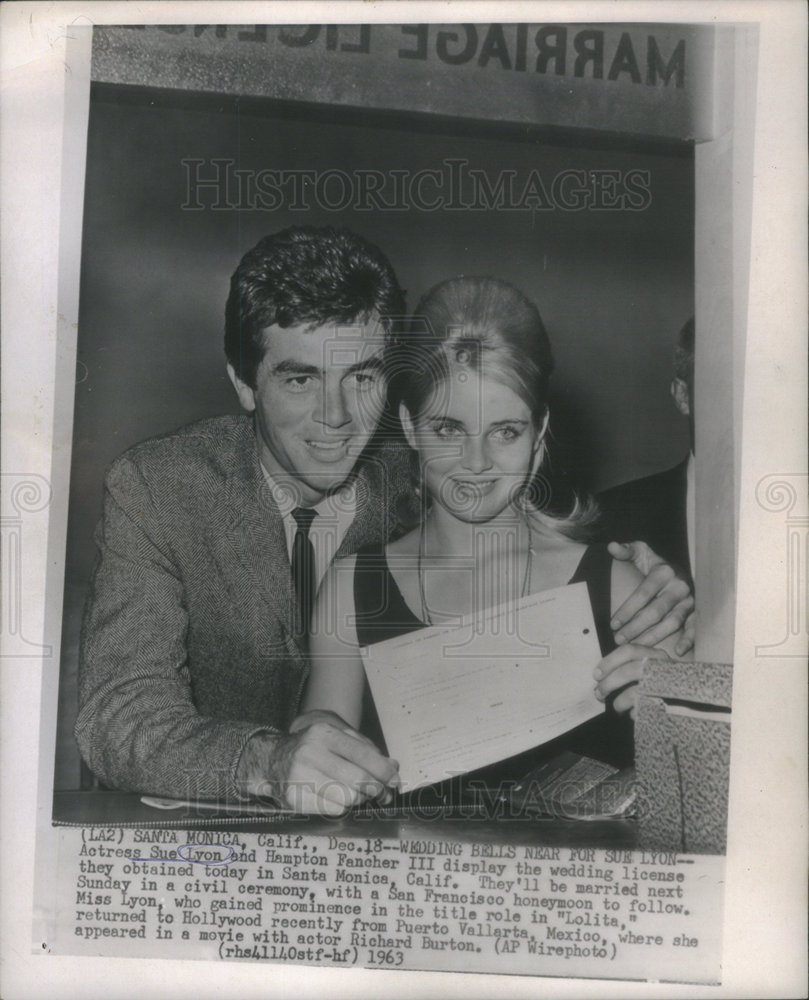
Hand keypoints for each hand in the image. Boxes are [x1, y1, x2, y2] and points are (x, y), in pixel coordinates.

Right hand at [237, 716, 399, 815]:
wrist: (273, 760)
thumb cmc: (314, 749)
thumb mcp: (337, 739)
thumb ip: (366, 750)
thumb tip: (393, 767)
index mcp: (324, 733)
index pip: (364, 755)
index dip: (384, 771)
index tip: (394, 780)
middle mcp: (310, 752)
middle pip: (359, 780)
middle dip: (377, 789)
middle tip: (382, 793)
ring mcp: (300, 776)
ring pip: (348, 798)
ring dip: (359, 799)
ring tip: (359, 795)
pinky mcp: (294, 799)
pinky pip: (333, 810)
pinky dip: (342, 807)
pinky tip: (338, 799)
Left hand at [594, 643, 671, 718]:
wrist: (693, 703)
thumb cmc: (664, 684)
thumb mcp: (651, 668)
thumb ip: (631, 666)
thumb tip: (601, 675)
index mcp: (656, 655)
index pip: (629, 651)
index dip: (609, 662)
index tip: (596, 674)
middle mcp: (663, 667)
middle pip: (629, 671)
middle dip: (609, 683)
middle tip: (599, 693)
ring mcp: (667, 687)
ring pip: (634, 692)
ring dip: (619, 702)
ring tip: (616, 707)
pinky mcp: (669, 706)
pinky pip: (644, 710)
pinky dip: (634, 714)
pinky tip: (633, 714)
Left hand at [607, 541, 693, 653]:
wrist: (677, 568)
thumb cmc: (653, 562)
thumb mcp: (640, 552)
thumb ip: (625, 550)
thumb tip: (611, 546)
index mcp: (664, 571)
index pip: (642, 594)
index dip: (627, 610)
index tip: (613, 624)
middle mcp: (679, 586)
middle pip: (656, 611)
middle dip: (636, 627)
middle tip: (618, 639)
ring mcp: (689, 600)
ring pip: (672, 622)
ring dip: (654, 637)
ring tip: (637, 648)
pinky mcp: (697, 611)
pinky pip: (695, 627)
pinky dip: (689, 639)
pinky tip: (677, 651)